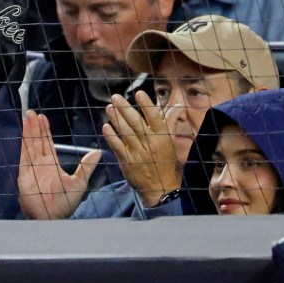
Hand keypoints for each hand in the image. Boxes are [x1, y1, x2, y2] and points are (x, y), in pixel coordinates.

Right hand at [17, 110, 100, 219]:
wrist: (52, 217)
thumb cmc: (65, 204)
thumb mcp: (80, 182)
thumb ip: (87, 166)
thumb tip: (98, 152)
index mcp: (52, 165)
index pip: (48, 144)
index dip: (45, 131)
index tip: (43, 118)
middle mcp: (41, 164)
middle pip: (38, 141)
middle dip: (36, 127)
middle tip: (34, 112)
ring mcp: (32, 167)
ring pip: (31, 144)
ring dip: (30, 130)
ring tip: (29, 115)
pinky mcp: (24, 172)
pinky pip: (24, 153)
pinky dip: (24, 141)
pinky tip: (24, 131)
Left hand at [102, 91, 181, 207]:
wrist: (161, 188)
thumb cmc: (166, 162)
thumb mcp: (172, 141)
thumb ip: (171, 122)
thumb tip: (178, 104)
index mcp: (162, 137)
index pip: (154, 118)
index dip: (147, 105)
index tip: (139, 93)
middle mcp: (150, 144)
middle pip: (136, 123)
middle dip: (125, 109)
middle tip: (115, 97)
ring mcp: (138, 153)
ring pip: (126, 133)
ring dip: (116, 119)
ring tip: (109, 107)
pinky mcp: (127, 162)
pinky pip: (118, 147)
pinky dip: (111, 137)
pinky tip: (105, 127)